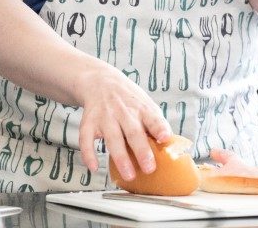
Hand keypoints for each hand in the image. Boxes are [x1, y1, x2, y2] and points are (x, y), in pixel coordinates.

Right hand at [75, 64, 171, 180]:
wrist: (101, 82)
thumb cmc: (128, 100)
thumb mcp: (145, 105)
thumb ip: (156, 124)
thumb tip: (171, 148)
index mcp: (141, 108)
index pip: (153, 118)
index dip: (159, 127)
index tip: (165, 138)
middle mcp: (123, 111)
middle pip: (133, 132)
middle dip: (142, 151)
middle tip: (149, 168)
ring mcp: (105, 116)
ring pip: (113, 138)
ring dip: (121, 158)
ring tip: (129, 175)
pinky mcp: (89, 122)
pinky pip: (86, 139)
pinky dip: (88, 154)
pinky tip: (94, 167)